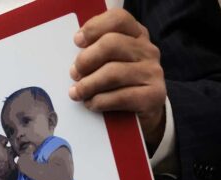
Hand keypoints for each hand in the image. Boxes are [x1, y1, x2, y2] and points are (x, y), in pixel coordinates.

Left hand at [69, 9, 165, 147]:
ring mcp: (152, 72)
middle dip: (86, 60)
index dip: (94, 27)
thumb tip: (72, 61)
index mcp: (136, 36)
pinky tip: (91, 104)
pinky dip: (99, 102)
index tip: (77, 41)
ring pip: (113, 73)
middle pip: (111, 44)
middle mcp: (147, 50)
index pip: (118, 19)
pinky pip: (119, 97)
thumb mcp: (107, 64)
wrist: (143, 114)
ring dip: (88, 85)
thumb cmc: (118, 86)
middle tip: (74, 74)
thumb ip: (95, 54)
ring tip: (77, 93)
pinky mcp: (153, 96)